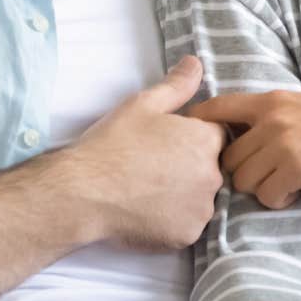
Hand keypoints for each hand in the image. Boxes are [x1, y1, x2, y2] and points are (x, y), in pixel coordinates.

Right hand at [54, 55, 226, 250]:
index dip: (192, 137)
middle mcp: (213, 176)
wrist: (83, 192)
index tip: (167, 142)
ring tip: (147, 190)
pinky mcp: (186, 236)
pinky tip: (146, 211)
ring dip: (183, 195)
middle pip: (210, 168)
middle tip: (152, 167)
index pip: (216, 136)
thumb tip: (196, 63)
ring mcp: (201, 209)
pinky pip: (185, 225)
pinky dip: (171, 220)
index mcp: (207, 141)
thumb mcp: (143, 105)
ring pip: (199, 199)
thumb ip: (177, 86)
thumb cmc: (112, 144)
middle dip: (189, 166)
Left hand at [187, 91, 300, 209]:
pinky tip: (296, 192)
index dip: (197, 125)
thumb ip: (268, 115)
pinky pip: (266, 196)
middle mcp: (271, 119)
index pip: (216, 108)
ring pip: (242, 181)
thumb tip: (234, 132)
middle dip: (240, 173)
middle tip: (265, 176)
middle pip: (226, 158)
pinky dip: (278, 200)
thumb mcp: (300, 105)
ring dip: (259, 189)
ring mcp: (283, 144)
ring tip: (283, 184)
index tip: (193, 143)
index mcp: (269, 100)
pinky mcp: (297, 168)